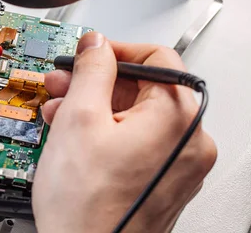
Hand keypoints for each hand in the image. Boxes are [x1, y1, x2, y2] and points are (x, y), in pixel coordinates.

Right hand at [33, 33, 216, 232]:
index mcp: (179, 120)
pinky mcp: (162, 180)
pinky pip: (136, 140)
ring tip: (60, 111)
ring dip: (94, 105)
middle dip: (96, 81)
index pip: (156, 57)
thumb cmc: (87, 207)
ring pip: (135, 115)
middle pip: (143, 88)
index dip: (115, 49)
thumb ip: (91, 69)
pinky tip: (74, 134)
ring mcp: (178, 165)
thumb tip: (96, 44)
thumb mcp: (79, 118)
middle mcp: (190, 143)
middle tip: (64, 82)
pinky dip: (105, 131)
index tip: (88, 52)